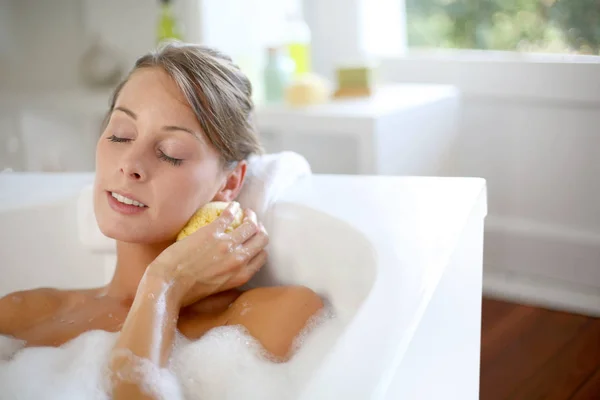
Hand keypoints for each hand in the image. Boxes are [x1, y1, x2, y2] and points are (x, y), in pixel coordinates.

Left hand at [146, 204, 268, 306]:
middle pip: (262, 238)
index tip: (254, 239)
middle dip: (260, 228)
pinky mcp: (212, 232)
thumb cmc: (188, 291)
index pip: (262, 255)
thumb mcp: (219, 289)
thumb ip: (232, 277)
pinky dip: (233, 208)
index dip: (260, 245)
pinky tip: (233, 205)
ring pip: (251, 224)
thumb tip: (233, 267)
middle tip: (252, 223)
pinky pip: (230, 215)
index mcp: (242, 275)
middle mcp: (239, 259)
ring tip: (245, 212)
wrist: (168, 283)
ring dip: (251, 215)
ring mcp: (227, 244)